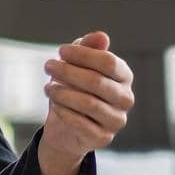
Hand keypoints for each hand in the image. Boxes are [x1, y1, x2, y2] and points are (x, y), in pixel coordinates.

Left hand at [39, 30, 134, 166]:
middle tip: (48, 66)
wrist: (67, 125)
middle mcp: (126, 98)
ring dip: (63, 93)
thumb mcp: (78, 63)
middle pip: (97, 81)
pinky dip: (65, 112)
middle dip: (68, 72)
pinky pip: (82, 123)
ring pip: (89, 104)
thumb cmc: (75, 87)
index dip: (83, 55)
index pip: (109, 62)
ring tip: (48, 87)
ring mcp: (117, 120)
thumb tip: (101, 36)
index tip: (60, 51)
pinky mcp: (104, 138)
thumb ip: (88, 48)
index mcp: (124, 76)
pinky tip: (55, 105)